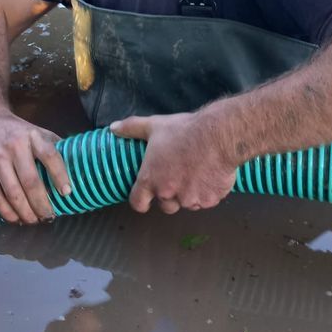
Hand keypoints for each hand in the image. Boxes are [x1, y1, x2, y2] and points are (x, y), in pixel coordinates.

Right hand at [0, 105, 71, 223]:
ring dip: (26, 212)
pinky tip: (17, 219)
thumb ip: (53, 147)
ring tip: (35, 220)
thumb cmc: (17, 132)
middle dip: (42, 204)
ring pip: (13, 193)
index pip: (49, 155)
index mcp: (32, 136)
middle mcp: (14, 147)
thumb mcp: (37, 132)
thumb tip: (75, 167)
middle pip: (31, 181)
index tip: (67, 193)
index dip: (60, 176)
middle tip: (50, 216)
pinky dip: (7, 213)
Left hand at [110, 111, 236, 214]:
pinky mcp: (210, 200)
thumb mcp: (154, 126)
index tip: (145, 196)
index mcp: (151, 179)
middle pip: (165, 205)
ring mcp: (190, 200)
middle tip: (176, 175)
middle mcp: (168, 194)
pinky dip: (206, 192)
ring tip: (195, 171)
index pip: (138, 203)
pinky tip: (209, 174)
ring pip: (186, 203)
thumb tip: (113, 128)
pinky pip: (205, 201)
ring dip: (188, 194)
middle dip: (168, 195)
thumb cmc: (184, 131)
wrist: (218, 136)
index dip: (141, 200)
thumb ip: (132, 128)